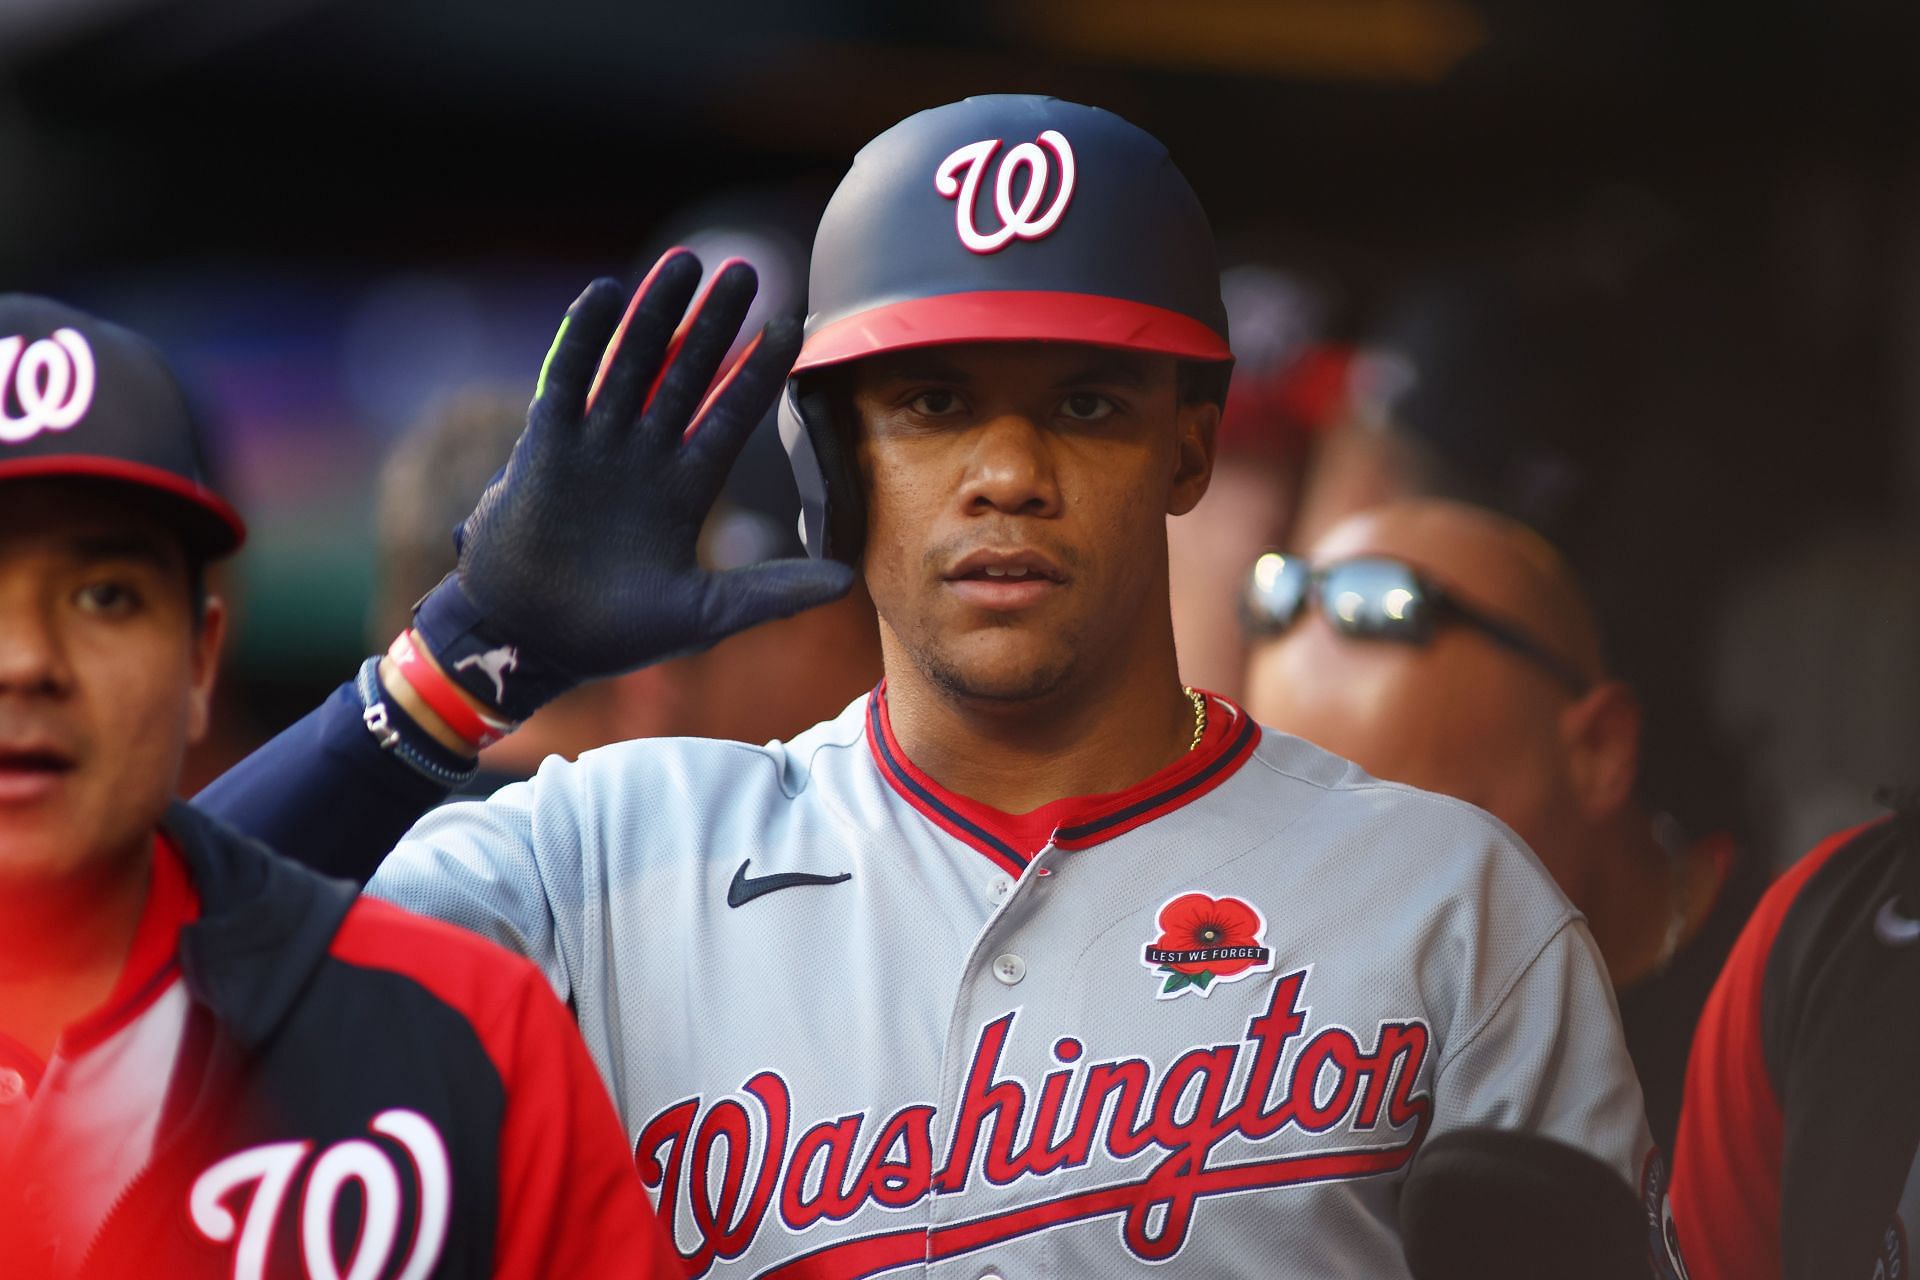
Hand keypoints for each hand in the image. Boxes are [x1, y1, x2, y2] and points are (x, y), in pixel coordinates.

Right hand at [409, 250, 854, 721]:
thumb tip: (847, 580)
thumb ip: (772, 593)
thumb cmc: (617, 634)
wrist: (533, 645)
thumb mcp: (705, 614)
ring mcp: (596, 447)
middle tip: (742, 269)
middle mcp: (644, 458)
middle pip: (685, 374)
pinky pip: (567, 379)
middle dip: (712, 324)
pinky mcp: (546, 448)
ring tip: (684, 261)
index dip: (759, 371)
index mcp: (685, 489)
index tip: (792, 324)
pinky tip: (606, 293)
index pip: (731, 415)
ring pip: (631, 363)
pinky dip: (584, 338)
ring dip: (655, 313)